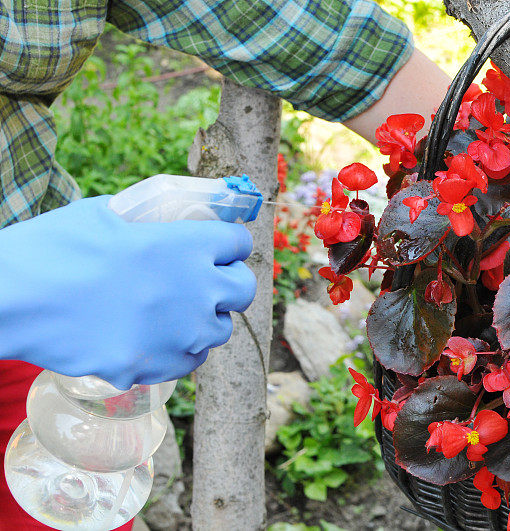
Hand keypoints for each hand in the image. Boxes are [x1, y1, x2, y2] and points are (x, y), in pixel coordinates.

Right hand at [0, 196, 255, 388]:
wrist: (11, 300)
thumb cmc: (54, 248)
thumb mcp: (106, 214)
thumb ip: (151, 221)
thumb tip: (169, 222)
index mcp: (187, 245)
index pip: (239, 242)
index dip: (228, 243)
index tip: (218, 246)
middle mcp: (196, 291)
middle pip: (244, 290)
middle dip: (230, 283)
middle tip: (205, 281)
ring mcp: (180, 334)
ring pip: (219, 331)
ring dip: (205, 319)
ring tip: (175, 312)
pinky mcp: (156, 367)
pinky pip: (188, 361)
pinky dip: (179, 350)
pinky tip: (154, 337)